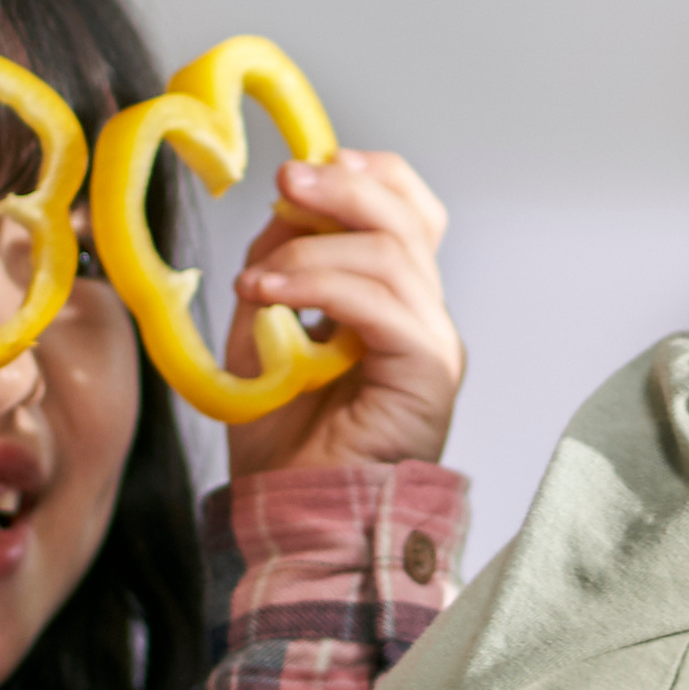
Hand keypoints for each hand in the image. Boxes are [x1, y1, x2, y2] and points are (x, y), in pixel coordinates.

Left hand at [221, 149, 465, 480]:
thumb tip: (278, 214)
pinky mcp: (430, 373)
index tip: (302, 170)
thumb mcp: (261, 335)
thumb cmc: (284, 447)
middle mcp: (421, 316)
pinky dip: (321, 286)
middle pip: (409, 217)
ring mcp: (433, 343)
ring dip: (313, 249)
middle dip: (343, 188)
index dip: (364, 177)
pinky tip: (269, 295)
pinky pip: (384, 305)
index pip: (407, 211)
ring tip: (255, 279)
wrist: (294, 519)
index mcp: (391, 302)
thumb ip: (276, 273)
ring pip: (394, 253)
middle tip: (284, 183)